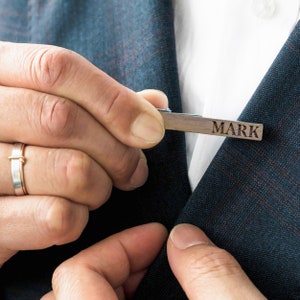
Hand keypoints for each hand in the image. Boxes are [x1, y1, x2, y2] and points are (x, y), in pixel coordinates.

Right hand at [0, 42, 166, 265]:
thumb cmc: (28, 141)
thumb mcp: (54, 107)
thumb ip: (104, 103)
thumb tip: (155, 104)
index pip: (57, 69)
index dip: (115, 101)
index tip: (152, 129)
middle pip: (63, 119)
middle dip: (118, 152)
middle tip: (134, 170)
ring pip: (69, 170)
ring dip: (101, 187)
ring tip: (99, 189)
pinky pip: (56, 218)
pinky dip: (81, 217)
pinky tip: (75, 212)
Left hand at [42, 223, 265, 299]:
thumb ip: (212, 278)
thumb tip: (187, 239)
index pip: (78, 275)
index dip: (120, 245)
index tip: (158, 234)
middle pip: (72, 286)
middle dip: (119, 259)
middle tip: (157, 251)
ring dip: (118, 279)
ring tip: (154, 273)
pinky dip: (119, 295)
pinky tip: (153, 294)